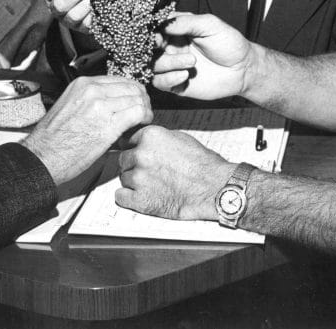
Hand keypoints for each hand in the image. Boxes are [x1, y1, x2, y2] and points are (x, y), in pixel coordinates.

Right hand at [23, 76, 151, 184]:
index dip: (131, 90)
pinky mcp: (109, 125)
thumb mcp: (69, 105)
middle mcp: (93, 91)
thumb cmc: (53, 138)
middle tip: (143, 110)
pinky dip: (144, 118)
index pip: (119, 80)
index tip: (134, 100)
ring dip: (144, 109)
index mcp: (82, 85)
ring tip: (143, 119)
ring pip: (137, 98)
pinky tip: (142, 125)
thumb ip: (90, 99)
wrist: (43, 156)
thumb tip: (111, 102)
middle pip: (131, 87)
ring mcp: (101, 106)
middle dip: (141, 98)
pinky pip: (138, 113)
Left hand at [115, 125, 231, 220]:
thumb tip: (144, 141)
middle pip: (124, 160)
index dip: (135, 149)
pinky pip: (121, 197)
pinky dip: (128, 198)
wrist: (214, 187)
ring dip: (133, 182)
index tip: (141, 156)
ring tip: (152, 185)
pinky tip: (139, 197)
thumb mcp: (179, 138)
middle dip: (133, 165)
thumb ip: (157, 139)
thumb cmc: (202, 164)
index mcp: (150, 136)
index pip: (129, 141)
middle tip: (148, 173)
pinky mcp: (141, 199)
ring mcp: (139, 177)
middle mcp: (141, 154)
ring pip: (123, 178)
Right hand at [154, 13, 253, 98]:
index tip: (158, 35)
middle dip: (154, 49)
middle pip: (150, 49)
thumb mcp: (209, 24)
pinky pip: (161, 83)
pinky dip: (169, 79)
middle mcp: (172, 48)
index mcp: (177, 31)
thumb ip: (185, 22)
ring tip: (190, 62)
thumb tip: (162, 24)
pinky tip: (184, 75)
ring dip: (168, 64)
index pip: (155, 29)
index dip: (152, 32)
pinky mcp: (177, 84)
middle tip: (164, 47)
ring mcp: (174, 66)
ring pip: (153, 66)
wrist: (243, 69)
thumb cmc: (229, 43)